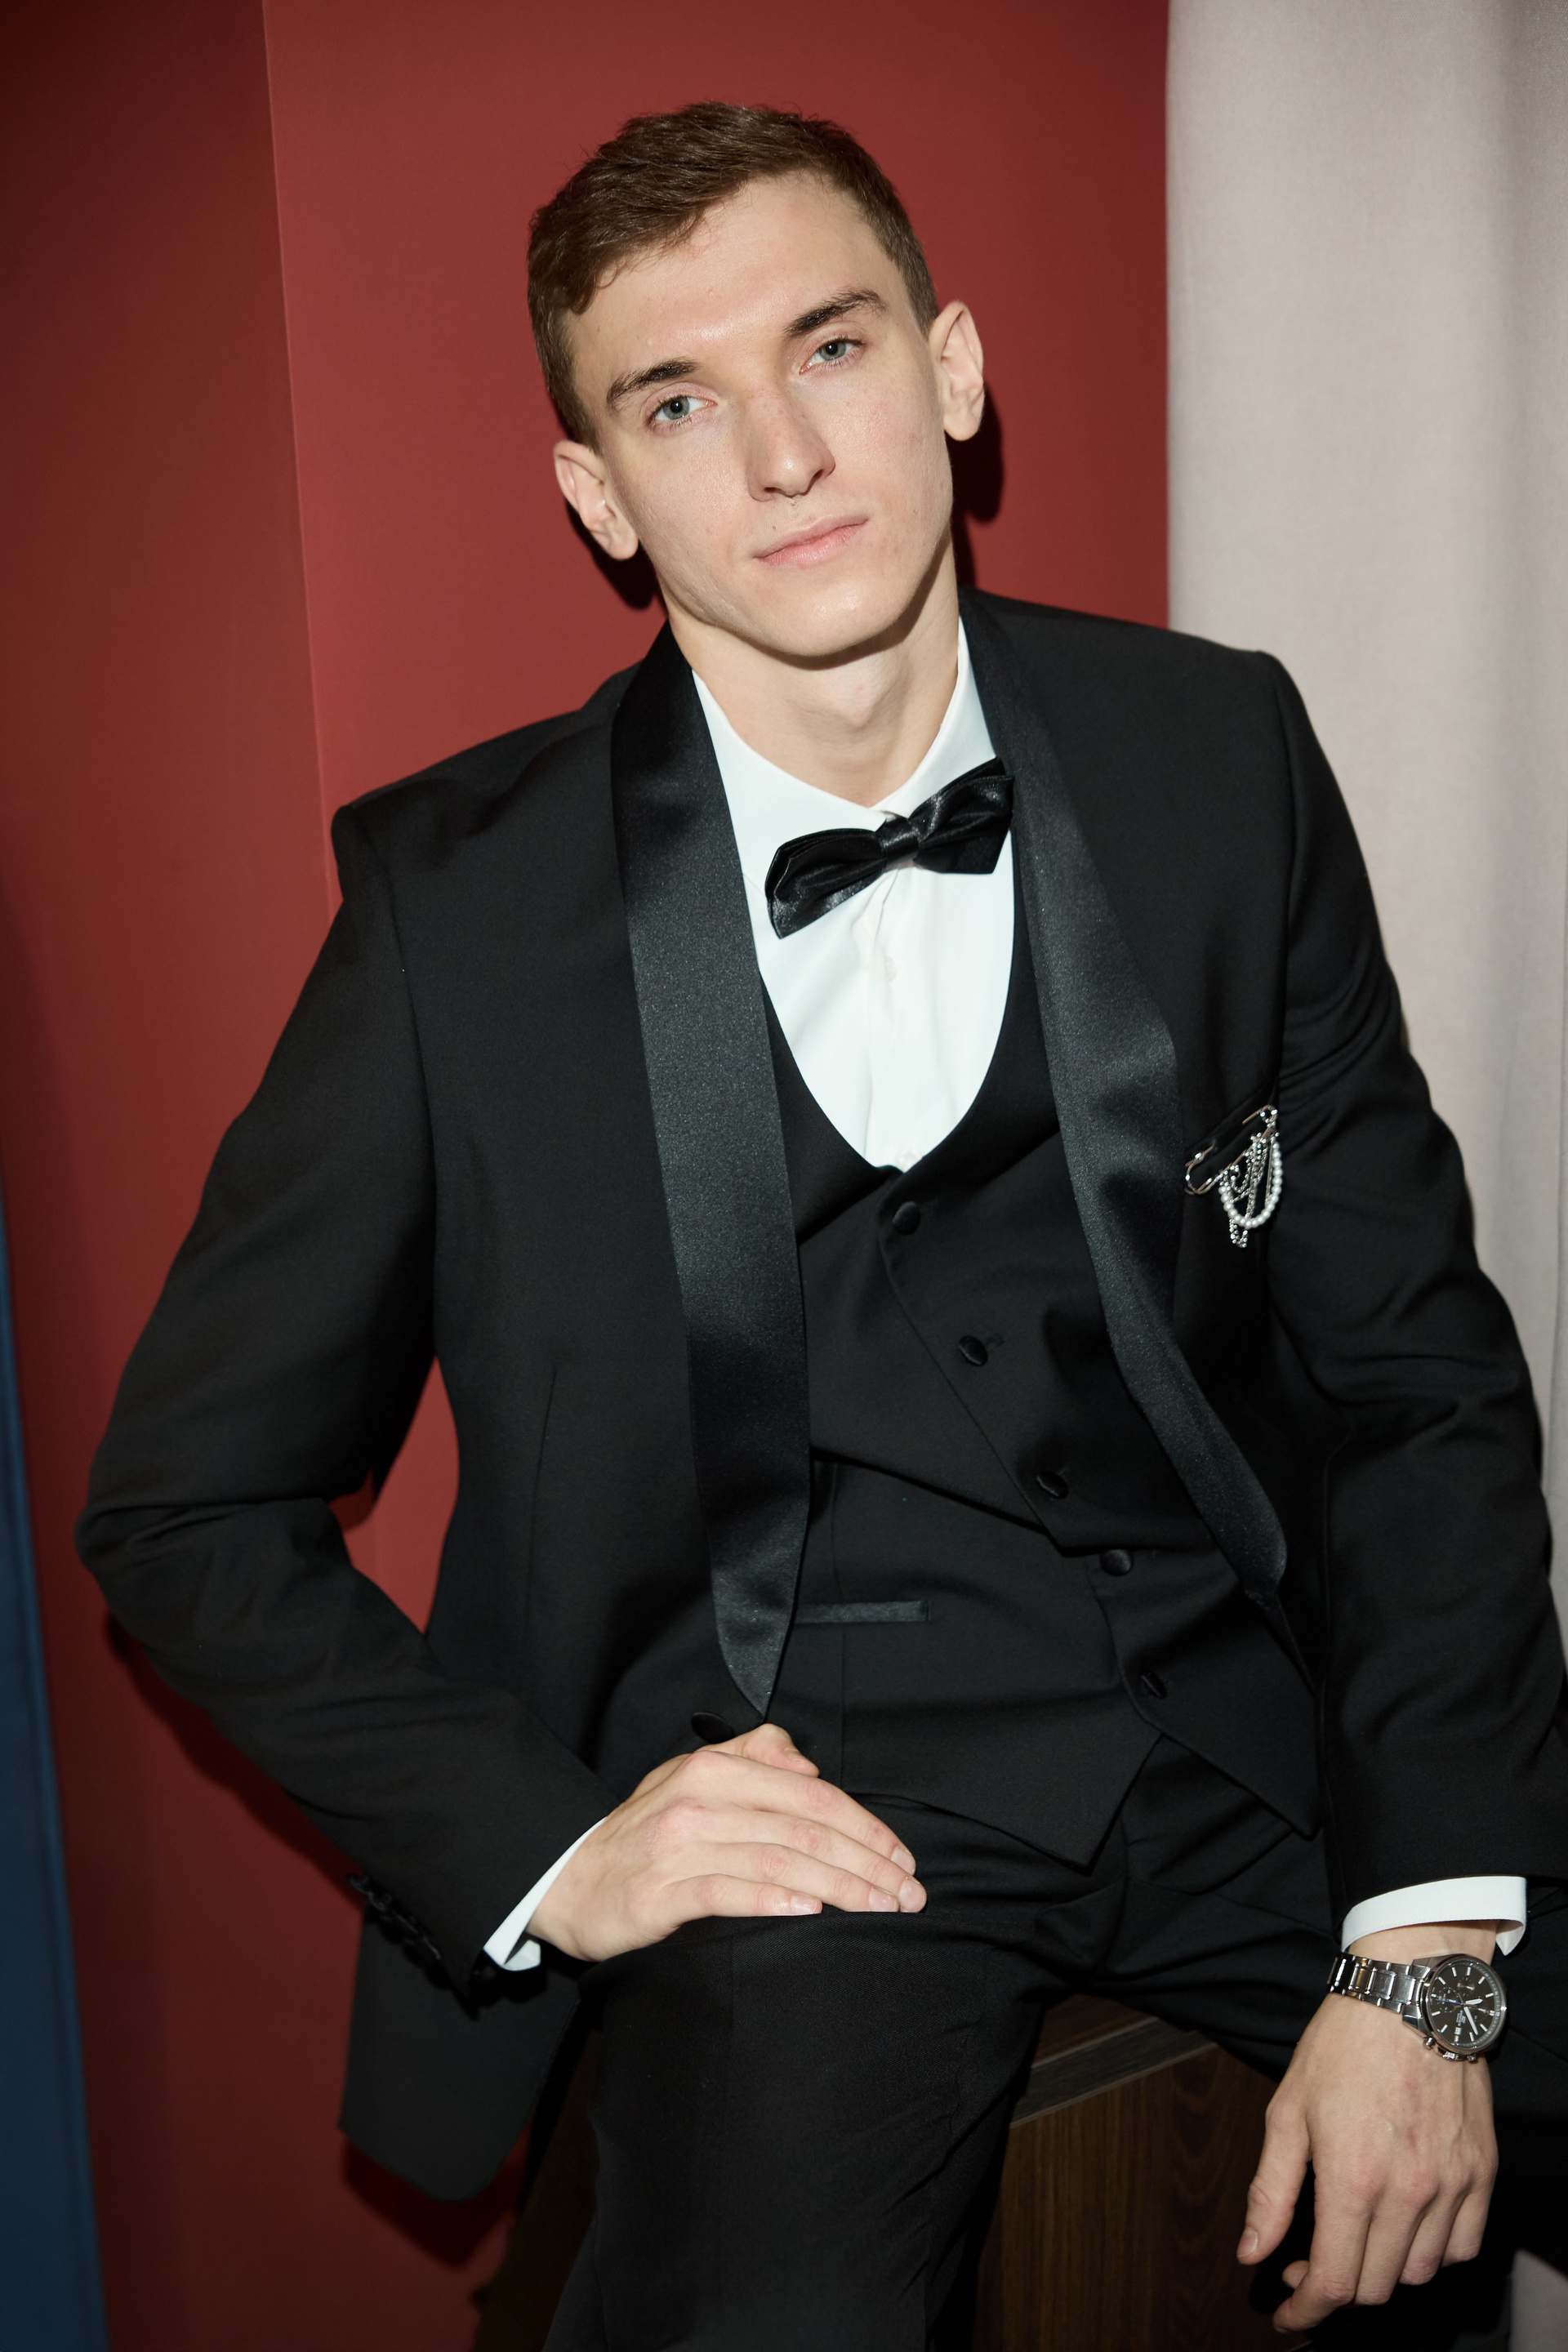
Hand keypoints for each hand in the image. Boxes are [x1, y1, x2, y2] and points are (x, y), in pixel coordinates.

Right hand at [530, 1721, 925, 1962]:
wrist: (570, 1878)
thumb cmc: (645, 1831)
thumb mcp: (692, 1776)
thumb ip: (752, 1756)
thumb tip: (808, 1764)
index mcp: (714, 1767)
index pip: (811, 1793)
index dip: (865, 1825)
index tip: (902, 1857)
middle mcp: (699, 1799)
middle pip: (805, 1828)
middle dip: (868, 1861)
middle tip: (908, 1893)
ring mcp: (679, 1846)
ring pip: (780, 1860)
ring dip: (841, 1887)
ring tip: (879, 1907)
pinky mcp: (661, 1893)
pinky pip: (731, 1893)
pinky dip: (777, 1900)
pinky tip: (813, 1912)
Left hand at [1238, 1923, 1498, 2334]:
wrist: (1409, 1994)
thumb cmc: (1343, 2045)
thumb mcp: (1287, 2111)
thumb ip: (1271, 2192)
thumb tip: (1252, 2251)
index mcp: (1353, 2179)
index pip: (1335, 2283)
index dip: (1306, 2313)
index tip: (1290, 2317)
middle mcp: (1408, 2191)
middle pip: (1375, 2286)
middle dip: (1337, 2288)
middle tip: (1310, 2264)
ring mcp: (1451, 2184)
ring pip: (1418, 2273)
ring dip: (1382, 2269)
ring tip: (1356, 2237)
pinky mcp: (1481, 2172)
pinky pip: (1461, 2246)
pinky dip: (1432, 2252)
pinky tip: (1404, 2226)